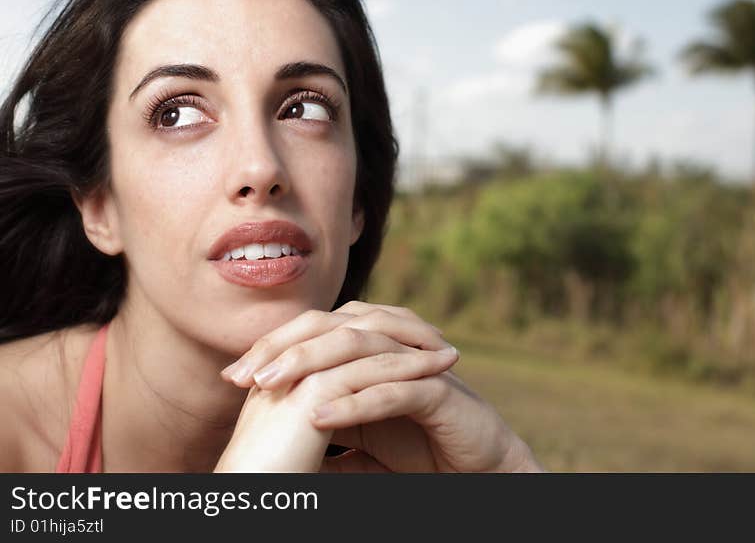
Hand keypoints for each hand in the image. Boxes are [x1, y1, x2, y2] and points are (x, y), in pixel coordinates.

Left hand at [218, 301, 543, 472]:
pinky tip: (320, 415)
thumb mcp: (357, 444)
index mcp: (369, 353)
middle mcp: (390, 349)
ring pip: (359, 350)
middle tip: (243, 374)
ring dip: (311, 367)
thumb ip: (322, 437)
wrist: (478, 470)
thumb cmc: (418, 452)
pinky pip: (393, 390)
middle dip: (284, 348)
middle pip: (332, 329)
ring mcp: (416, 366)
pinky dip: (356, 401)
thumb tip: (269, 446)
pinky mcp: (440, 392)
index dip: (273, 347)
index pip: (315, 333)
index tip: (232, 374)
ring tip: (269, 388)